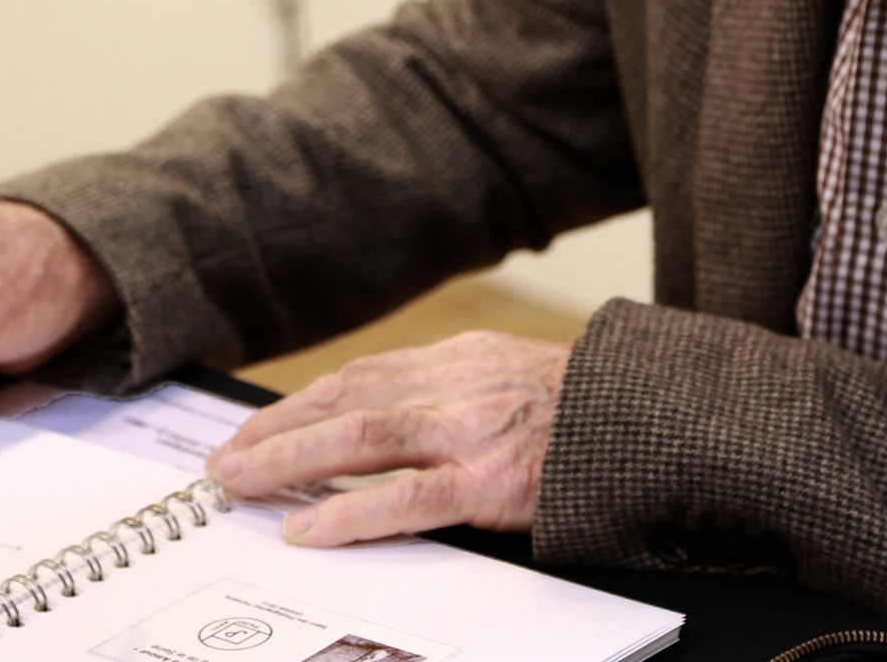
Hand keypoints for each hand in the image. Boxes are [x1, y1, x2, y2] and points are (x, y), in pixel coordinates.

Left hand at [205, 331, 569, 546]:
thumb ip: (457, 393)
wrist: (662, 419)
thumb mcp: (517, 379)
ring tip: (240, 485)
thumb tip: (390, 421)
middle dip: (275, 430)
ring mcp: (473, 430)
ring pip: (360, 436)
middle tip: (223, 462)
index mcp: (461, 359)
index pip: (361, 377)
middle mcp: (458, 383)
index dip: (299, 404)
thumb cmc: (594, 413)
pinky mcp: (494, 479)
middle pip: (345, 400)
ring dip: (289, 460)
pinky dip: (349, 510)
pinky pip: (406, 497)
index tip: (254, 428)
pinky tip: (307, 527)